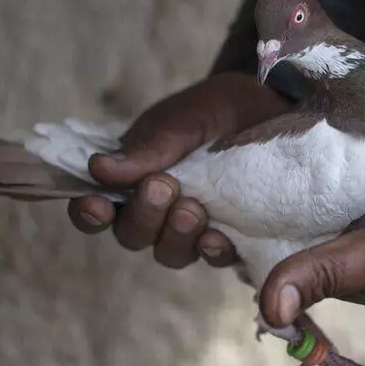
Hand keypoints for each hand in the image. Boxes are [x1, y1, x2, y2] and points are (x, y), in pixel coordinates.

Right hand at [68, 72, 290, 267]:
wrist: (275, 107)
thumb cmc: (220, 110)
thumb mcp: (185, 119)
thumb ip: (149, 146)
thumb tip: (97, 169)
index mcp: (133, 178)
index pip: (96, 207)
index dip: (89, 213)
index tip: (96, 204)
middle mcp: (157, 210)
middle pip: (132, 234)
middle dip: (143, 216)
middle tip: (161, 187)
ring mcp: (192, 228)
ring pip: (169, 252)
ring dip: (175, 236)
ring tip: (192, 211)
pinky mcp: (230, 237)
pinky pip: (214, 258)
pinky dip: (212, 251)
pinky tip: (218, 238)